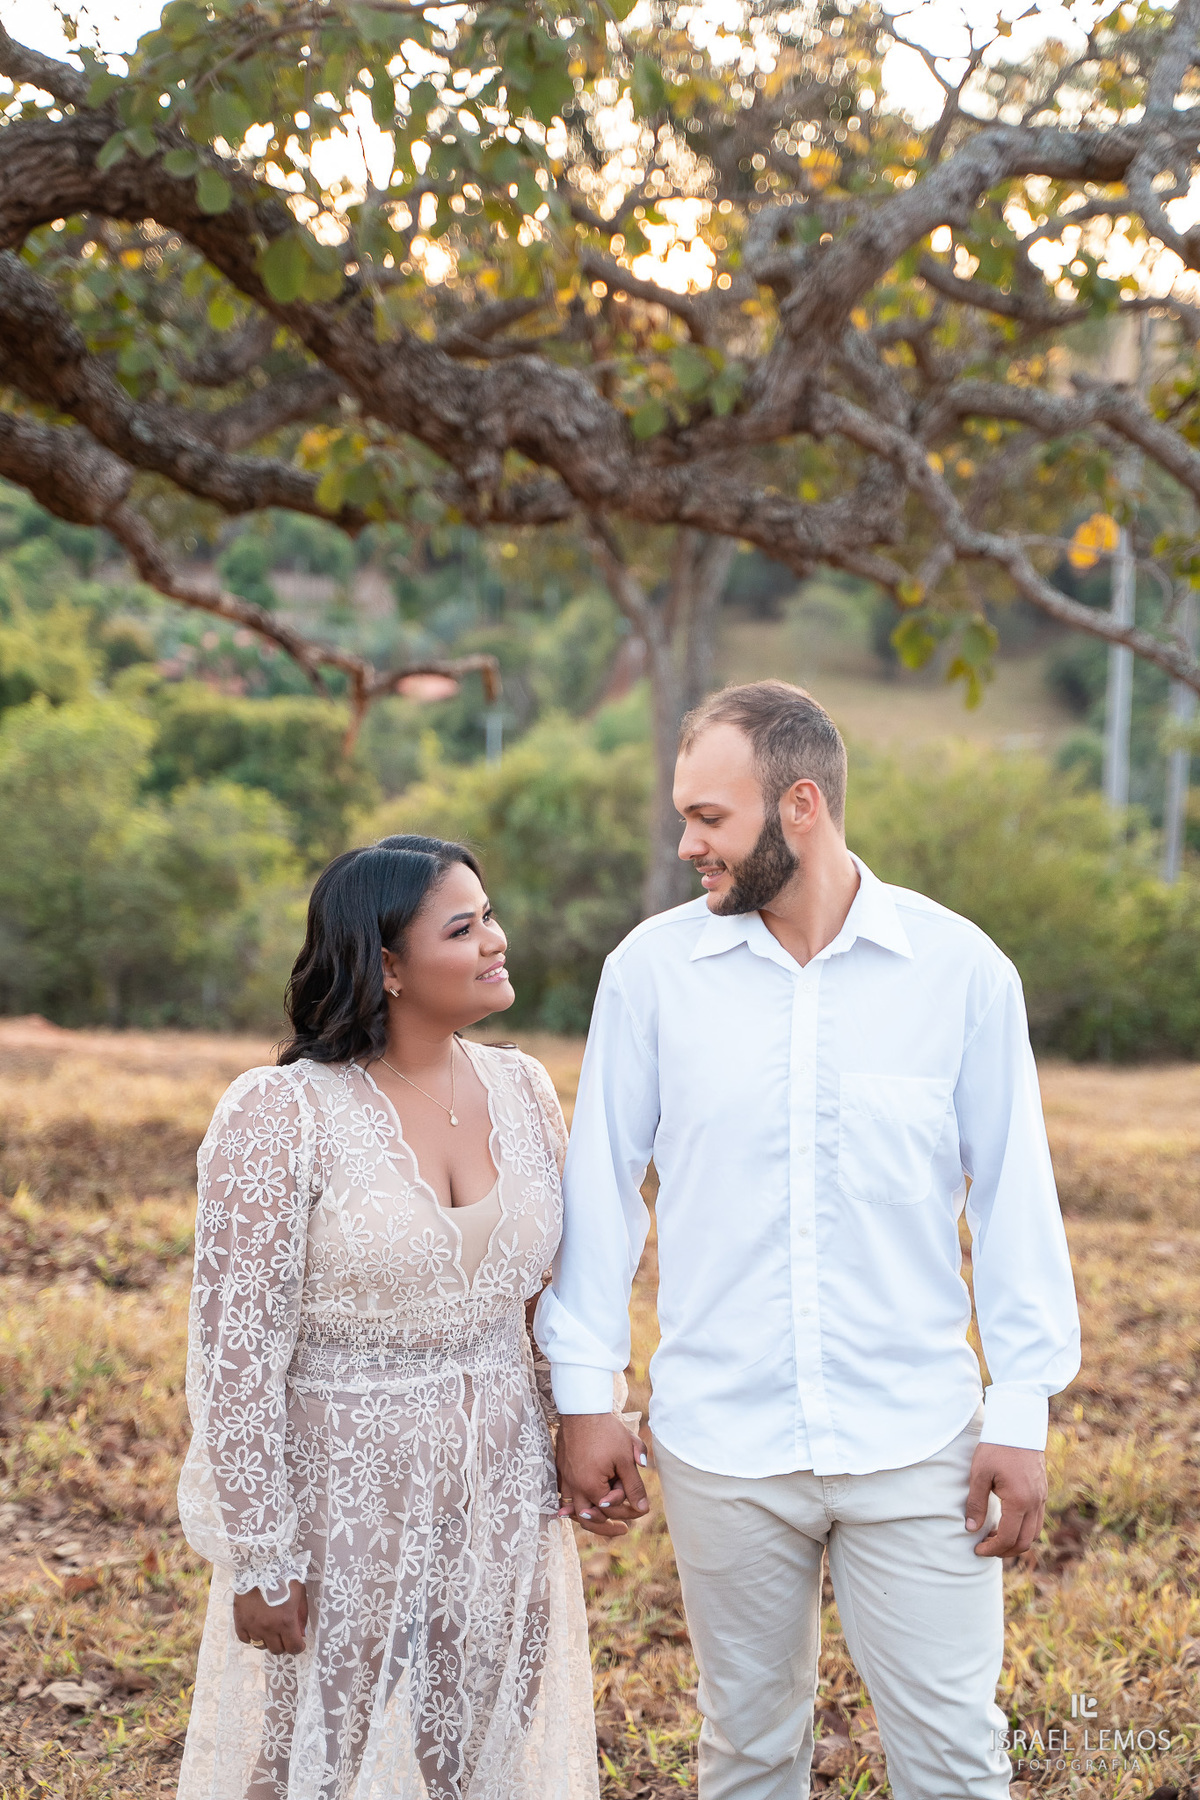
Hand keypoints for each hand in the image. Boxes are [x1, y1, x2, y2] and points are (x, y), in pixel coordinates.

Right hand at [233, 1579, 307, 1654]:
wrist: (260, 1564)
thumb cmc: (284, 1576)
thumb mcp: (300, 1593)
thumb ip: (302, 1616)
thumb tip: (301, 1634)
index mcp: (285, 1621)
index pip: (293, 1648)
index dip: (298, 1647)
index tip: (298, 1642)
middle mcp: (268, 1628)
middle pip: (277, 1650)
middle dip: (283, 1644)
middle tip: (284, 1634)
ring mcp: (252, 1626)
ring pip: (261, 1646)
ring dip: (268, 1640)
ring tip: (270, 1628)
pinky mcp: (239, 1621)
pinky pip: (245, 1639)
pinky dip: (252, 1636)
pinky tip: (256, 1627)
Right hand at [556, 1413, 649, 1537]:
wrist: (582, 1409)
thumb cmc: (607, 1432)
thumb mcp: (625, 1459)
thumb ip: (634, 1486)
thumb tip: (643, 1509)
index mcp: (590, 1486)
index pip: (610, 1509)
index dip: (628, 1510)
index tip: (641, 1508)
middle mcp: (574, 1487)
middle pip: (589, 1518)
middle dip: (607, 1525)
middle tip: (623, 1529)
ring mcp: (565, 1479)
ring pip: (574, 1511)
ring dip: (590, 1518)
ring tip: (604, 1523)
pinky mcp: (560, 1470)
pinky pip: (565, 1496)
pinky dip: (573, 1506)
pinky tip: (584, 1506)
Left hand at [965, 1443, 1046, 1557]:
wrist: (1017, 1425)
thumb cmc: (995, 1447)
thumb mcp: (979, 1474)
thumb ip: (976, 1503)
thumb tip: (971, 1529)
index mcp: (1020, 1501)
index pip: (1008, 1537)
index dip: (992, 1548)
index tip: (977, 1549)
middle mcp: (1035, 1503)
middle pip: (1025, 1542)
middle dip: (1005, 1550)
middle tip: (985, 1547)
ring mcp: (1041, 1498)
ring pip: (1034, 1533)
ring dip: (1016, 1541)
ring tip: (995, 1536)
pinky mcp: (1042, 1492)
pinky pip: (1037, 1520)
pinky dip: (1023, 1529)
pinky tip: (1007, 1522)